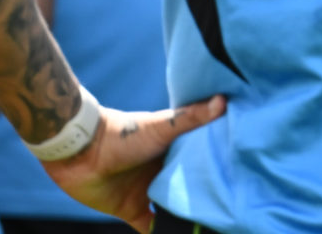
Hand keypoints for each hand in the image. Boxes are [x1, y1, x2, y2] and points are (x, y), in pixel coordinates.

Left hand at [41, 96, 225, 233]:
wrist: (80, 153)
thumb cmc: (124, 134)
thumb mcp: (163, 125)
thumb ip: (191, 117)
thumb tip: (224, 100)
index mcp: (175, 149)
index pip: (203, 160)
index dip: (220, 168)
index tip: (242, 177)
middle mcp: (165, 171)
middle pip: (191, 186)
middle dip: (206, 197)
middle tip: (229, 208)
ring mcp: (149, 191)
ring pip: (174, 209)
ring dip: (185, 217)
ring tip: (208, 227)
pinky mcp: (132, 210)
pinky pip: (150, 227)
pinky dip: (161, 233)